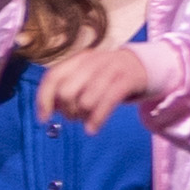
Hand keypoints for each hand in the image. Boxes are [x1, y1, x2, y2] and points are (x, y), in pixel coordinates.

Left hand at [34, 41, 165, 128]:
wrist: (145, 65)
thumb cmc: (110, 77)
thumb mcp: (87, 79)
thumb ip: (68, 90)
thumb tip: (50, 110)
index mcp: (78, 60)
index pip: (53, 77)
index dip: (44, 99)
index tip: (43, 118)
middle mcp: (92, 62)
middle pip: (67, 91)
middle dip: (67, 110)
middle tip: (74, 117)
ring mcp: (110, 69)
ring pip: (86, 100)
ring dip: (82, 116)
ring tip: (86, 120)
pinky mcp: (127, 80)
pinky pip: (107, 102)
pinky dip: (96, 120)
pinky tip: (92, 130)